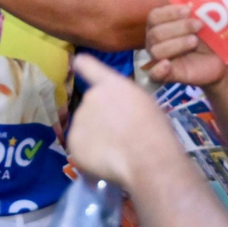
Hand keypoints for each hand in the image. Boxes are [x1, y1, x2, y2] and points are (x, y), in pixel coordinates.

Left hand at [65, 53, 177, 191]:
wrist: (147, 157)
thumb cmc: (154, 129)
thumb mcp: (144, 103)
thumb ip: (124, 99)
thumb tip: (117, 110)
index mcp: (110, 84)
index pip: (87, 65)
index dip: (83, 65)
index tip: (78, 64)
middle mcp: (90, 97)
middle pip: (91, 106)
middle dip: (100, 119)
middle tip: (119, 136)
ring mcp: (79, 119)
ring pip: (85, 128)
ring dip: (95, 137)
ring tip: (117, 152)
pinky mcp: (73, 142)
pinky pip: (80, 147)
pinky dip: (89, 155)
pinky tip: (107, 161)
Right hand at [144, 3, 227, 87]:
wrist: (216, 60)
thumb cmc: (204, 37)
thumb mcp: (202, 22)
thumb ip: (194, 12)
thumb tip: (191, 2)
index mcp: (158, 25)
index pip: (154, 16)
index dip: (170, 12)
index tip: (189, 9)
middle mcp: (154, 41)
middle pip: (156, 33)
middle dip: (179, 27)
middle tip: (199, 25)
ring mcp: (158, 58)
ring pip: (156, 50)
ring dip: (177, 44)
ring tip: (194, 41)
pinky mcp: (166, 75)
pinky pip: (154, 75)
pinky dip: (158, 70)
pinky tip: (167, 64)